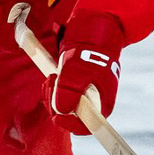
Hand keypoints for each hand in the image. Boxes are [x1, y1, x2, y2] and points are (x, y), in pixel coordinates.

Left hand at [48, 12, 124, 132]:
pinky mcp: (74, 85)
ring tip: (52, 75)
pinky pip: (59, 95)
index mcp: (103, 102)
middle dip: (56, 103)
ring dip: (52, 94)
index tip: (56, 115)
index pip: (88, 127)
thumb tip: (61, 110)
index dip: (70, 124)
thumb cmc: (90, 48)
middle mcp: (94, 101)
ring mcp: (83, 93)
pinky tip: (52, 74)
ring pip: (62, 106)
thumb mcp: (77, 68)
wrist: (92, 27)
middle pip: (71, 116)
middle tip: (51, 82)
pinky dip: (53, 88)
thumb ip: (70, 90)